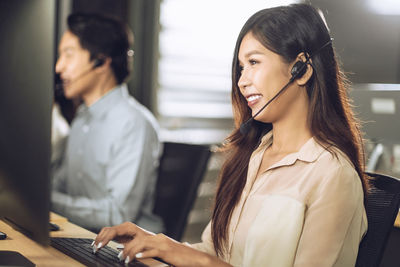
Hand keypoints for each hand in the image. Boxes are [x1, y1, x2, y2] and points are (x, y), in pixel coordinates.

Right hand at [93, 222, 153, 251]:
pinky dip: (102, 238)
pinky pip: (108, 234)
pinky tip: (98, 244)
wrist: (152, 239)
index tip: (99, 246)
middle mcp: (123, 226)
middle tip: (95, 248)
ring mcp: (121, 229)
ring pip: (106, 231)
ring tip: (94, 247)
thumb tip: (121, 254)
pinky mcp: (119, 233)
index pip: (113, 231)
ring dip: (99, 238)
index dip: (105, 238)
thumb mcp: (140, 244)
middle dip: (100, 239)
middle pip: (107, 230)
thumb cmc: (148, 241)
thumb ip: (130, 248)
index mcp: (128, 227)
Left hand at [115, 231, 230, 266]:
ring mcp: (163, 244)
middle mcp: (159, 238)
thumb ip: (154, 252)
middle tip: (119, 256)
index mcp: (158, 238)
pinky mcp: (167, 251)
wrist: (195, 258)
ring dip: (132, 251)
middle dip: (127, 247)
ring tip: (125, 259)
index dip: (128, 242)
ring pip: (143, 243)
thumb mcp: (165, 253)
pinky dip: (144, 253)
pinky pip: (153, 251)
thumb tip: (140, 255)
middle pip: (138, 239)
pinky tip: (137, 258)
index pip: (139, 237)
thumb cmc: (180, 258)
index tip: (119, 249)